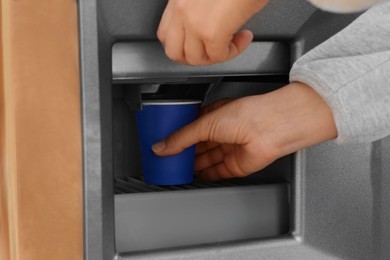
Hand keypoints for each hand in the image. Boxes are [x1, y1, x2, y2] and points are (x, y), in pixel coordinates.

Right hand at [152, 82, 336, 180]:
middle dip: (183, 153)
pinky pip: (217, 172)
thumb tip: (162, 146)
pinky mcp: (236, 165)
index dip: (177, 136)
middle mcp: (222, 132)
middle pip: (198, 146)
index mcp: (215, 116)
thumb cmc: (247, 115)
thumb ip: (182, 137)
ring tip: (174, 170)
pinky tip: (194, 177)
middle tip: (165, 160)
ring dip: (191, 165)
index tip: (163, 143)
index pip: (191, 128)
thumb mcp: (206, 123)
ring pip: (206, 160)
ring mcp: (229, 149)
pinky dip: (205, 175)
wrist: (272, 129)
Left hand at [157, 0, 267, 64]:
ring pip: (194, 58)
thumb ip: (201, 6)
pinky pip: (218, 56)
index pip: (166, 32)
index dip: (183, 43)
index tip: (199, 41)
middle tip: (211, 51)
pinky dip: (234, 51)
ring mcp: (192, 20)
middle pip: (174, 51)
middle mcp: (180, 8)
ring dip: (214, 56)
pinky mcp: (211, 31)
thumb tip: (213, 22)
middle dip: (195, 57)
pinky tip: (243, 37)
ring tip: (230, 44)